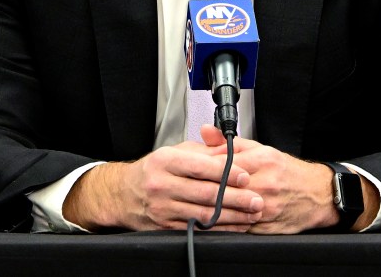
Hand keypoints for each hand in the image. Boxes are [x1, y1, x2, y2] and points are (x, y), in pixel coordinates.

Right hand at [62, 140, 263, 231]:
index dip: (226, 172)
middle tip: (256, 199)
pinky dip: (219, 229)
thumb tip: (231, 153)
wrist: (124, 194)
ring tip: (251, 214)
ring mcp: (163, 208)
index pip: (200, 166)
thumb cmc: (154, 170)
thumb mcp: (174, 151)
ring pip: (204, 214)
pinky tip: (234, 226)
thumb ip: (204, 151)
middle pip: (206, 193)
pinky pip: (197, 229)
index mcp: (165, 161)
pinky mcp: (165, 227)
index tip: (246, 176)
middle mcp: (162, 185)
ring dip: (233, 216)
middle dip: (236, 198)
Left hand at [201, 126, 374, 233]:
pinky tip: (212, 220)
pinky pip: (238, 227)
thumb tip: (206, 132)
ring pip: (229, 210)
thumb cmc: (288, 172)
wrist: (317, 195)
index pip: (223, 163)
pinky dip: (223, 224)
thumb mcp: (261, 149)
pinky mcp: (266, 226)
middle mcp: (265, 184)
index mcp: (262, 162)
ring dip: (210, 208)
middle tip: (188, 187)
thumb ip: (231, 143)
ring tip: (195, 204)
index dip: (203, 166)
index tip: (190, 167)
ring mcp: (265, 208)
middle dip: (203, 187)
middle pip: (224, 187)